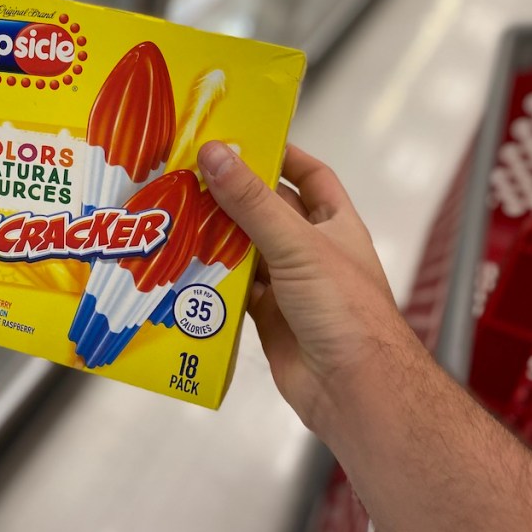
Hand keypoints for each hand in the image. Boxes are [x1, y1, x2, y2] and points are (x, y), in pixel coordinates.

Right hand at [197, 141, 414, 431]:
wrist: (354, 390)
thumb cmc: (346, 311)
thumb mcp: (298, 244)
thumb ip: (254, 202)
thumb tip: (217, 154)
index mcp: (335, 225)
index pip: (311, 177)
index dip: (282, 156)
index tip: (242, 140)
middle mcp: (313, 252)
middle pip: (269, 213)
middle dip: (234, 196)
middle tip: (191, 175)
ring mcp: (290, 286)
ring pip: (247, 252)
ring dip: (217, 238)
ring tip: (177, 214)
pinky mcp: (269, 318)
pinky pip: (234, 291)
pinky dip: (212, 280)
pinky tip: (184, 267)